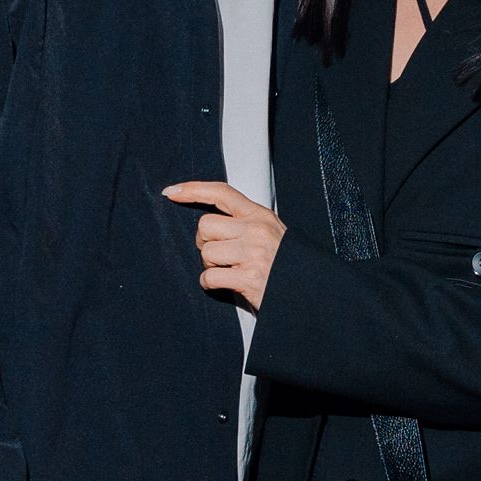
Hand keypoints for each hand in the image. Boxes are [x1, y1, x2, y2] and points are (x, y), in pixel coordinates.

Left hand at [162, 180, 284, 310]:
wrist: (309, 290)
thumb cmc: (284, 263)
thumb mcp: (271, 231)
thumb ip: (244, 223)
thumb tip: (207, 224)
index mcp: (260, 215)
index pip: (221, 192)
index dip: (193, 189)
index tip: (171, 191)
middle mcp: (256, 230)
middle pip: (205, 226)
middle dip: (205, 242)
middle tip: (220, 254)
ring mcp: (252, 253)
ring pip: (206, 252)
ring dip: (211, 265)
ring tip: (230, 271)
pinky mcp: (248, 277)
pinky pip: (209, 277)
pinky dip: (210, 284)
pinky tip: (226, 284)